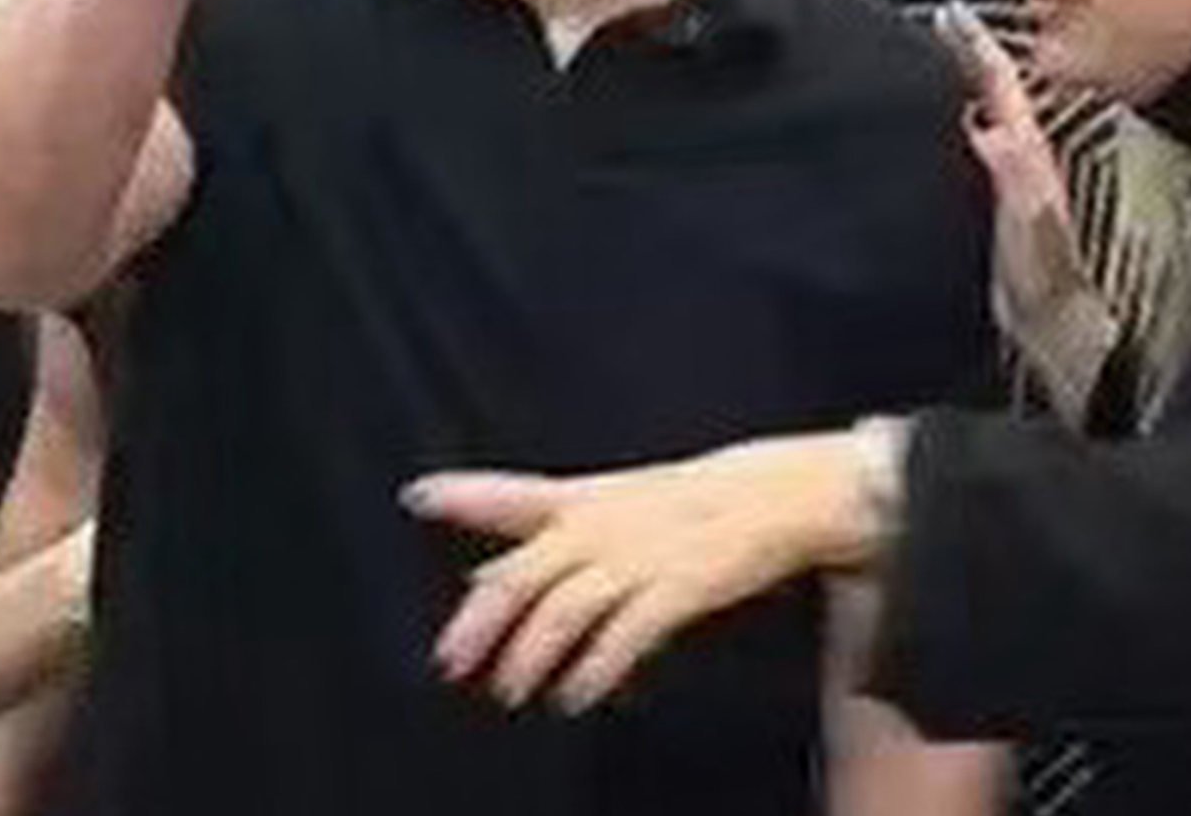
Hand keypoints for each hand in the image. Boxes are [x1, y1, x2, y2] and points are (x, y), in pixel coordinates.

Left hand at [406, 433, 878, 713]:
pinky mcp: (677, 587)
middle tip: (450, 661)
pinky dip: (596, 667)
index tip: (417, 496)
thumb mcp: (610, 504)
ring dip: (531, 654)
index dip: (466, 495)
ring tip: (510, 691)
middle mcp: (601, 526)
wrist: (773, 495)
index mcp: (584, 502)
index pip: (515, 494)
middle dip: (484, 620)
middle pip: (526, 572)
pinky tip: (575, 696)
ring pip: (566, 608)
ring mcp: (638, 556)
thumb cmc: (686, 504)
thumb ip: (544, 534)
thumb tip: (480, 577)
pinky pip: (626, 633)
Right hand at [939, 8, 1103, 373]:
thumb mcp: (1031, 228)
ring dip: (955, 87)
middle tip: (927, 24)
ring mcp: (1006, 180)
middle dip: (961, 54)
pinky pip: (966, 149)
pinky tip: (931, 131)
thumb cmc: (1044, 284)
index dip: (975, 46)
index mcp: (1027, 152)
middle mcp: (1019, 157)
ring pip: (978, 117)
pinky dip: (948, 127)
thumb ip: (1015, 179)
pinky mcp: (990, 204)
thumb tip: (992, 129)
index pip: (998, 84)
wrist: (1050, 329)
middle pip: (988, 90)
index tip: (948, 13)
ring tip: (920, 63)